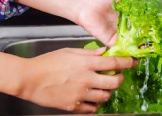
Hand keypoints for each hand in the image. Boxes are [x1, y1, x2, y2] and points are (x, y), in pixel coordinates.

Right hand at [17, 47, 136, 112]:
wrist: (30, 79)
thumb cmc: (47, 62)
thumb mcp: (68, 52)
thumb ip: (87, 53)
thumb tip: (103, 52)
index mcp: (85, 64)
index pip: (113, 64)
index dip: (126, 63)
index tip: (132, 62)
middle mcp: (86, 80)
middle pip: (114, 83)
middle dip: (119, 79)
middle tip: (116, 76)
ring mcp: (81, 95)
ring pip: (105, 97)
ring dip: (107, 91)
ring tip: (101, 87)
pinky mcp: (74, 106)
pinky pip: (92, 108)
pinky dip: (95, 104)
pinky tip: (90, 97)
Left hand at [74, 0, 161, 45]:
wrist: (86, 3)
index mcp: (132, 14)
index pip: (148, 22)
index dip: (158, 25)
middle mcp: (127, 26)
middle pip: (144, 34)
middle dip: (154, 38)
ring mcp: (120, 35)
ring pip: (136, 44)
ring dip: (146, 47)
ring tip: (159, 48)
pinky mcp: (113, 42)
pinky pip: (124, 50)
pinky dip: (133, 53)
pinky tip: (143, 53)